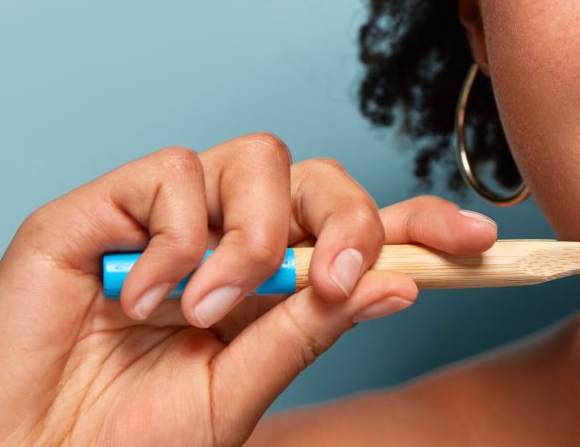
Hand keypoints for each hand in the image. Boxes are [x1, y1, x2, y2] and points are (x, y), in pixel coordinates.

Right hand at [0, 133, 496, 445]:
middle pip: (319, 177)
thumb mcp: (235, 394)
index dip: (419, 226)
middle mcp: (223, 240)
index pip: (357, 232)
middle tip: (331, 282)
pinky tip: (141, 298)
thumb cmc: (122, 443)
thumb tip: (397, 285)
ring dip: (252, 237)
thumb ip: (306, 330)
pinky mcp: (98, 208)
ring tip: (205, 311)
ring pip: (255, 160)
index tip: (480, 243)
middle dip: (347, 221)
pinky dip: (175, 236)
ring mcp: (163, 220)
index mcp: (266, 287)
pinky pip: (172, 173)